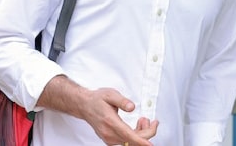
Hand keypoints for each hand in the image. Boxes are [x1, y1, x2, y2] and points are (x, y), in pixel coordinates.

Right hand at [38, 75, 159, 145]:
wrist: (84, 105)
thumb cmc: (97, 100)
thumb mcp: (110, 94)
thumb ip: (122, 100)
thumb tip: (132, 107)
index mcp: (110, 122)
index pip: (129, 136)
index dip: (141, 141)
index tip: (149, 144)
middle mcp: (109, 133)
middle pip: (133, 141)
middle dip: (146, 132)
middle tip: (150, 121)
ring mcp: (109, 138)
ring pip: (131, 143)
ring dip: (140, 134)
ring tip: (142, 121)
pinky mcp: (109, 140)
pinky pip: (126, 143)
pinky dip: (134, 137)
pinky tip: (136, 127)